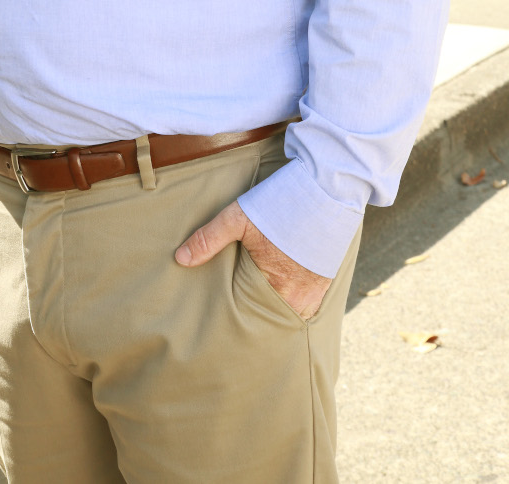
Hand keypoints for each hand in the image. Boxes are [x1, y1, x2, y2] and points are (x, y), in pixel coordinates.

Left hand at [174, 199, 331, 319]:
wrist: (327, 188)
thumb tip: (180, 259)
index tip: (227, 321)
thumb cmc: (282, 203)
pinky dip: (295, 299)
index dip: (241, 318)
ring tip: (260, 303)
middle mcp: (301, 298)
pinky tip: (283, 290)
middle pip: (273, 317)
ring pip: (291, 311)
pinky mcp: (327, 280)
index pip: (253, 318)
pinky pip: (308, 302)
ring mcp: (317, 291)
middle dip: (258, 316)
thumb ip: (209, 239)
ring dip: (277, 308)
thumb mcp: (240, 218)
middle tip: (242, 313)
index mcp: (278, 289)